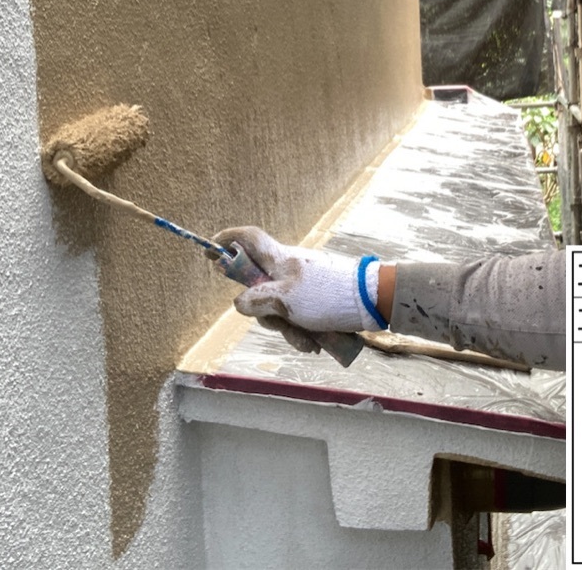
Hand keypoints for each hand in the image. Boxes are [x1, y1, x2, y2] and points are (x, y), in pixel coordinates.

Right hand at [213, 227, 385, 340]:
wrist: (372, 301)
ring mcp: (303, 284)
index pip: (247, 238)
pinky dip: (304, 331)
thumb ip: (255, 301)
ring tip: (308, 339)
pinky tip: (318, 342)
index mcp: (279, 259)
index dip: (227, 240)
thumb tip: (238, 303)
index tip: (209, 250)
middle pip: (258, 287)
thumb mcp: (284, 302)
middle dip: (264, 313)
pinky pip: (299, 317)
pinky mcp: (316, 299)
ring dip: (289, 329)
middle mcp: (288, 269)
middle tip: (278, 322)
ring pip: (279, 308)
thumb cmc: (328, 296)